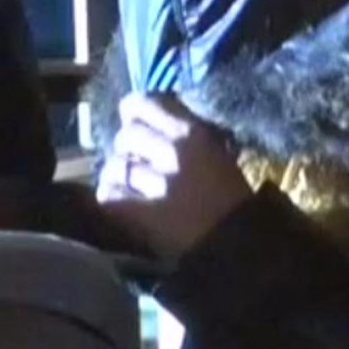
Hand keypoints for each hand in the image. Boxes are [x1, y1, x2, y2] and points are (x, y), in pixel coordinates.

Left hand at [94, 92, 251, 261]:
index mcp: (193, 133)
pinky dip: (113, 198)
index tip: (135, 123)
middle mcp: (173, 152)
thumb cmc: (231, 199)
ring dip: (118, 175)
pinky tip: (124, 203)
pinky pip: (110, 194)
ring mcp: (157, 184)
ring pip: (114, 165)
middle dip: (127, 149)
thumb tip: (148, 121)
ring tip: (130, 186)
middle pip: (125, 135)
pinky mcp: (141, 213)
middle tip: (136, 162)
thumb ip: (181, 133)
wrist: (239, 245)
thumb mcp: (215, 153)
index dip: (132, 113)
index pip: (143, 104)